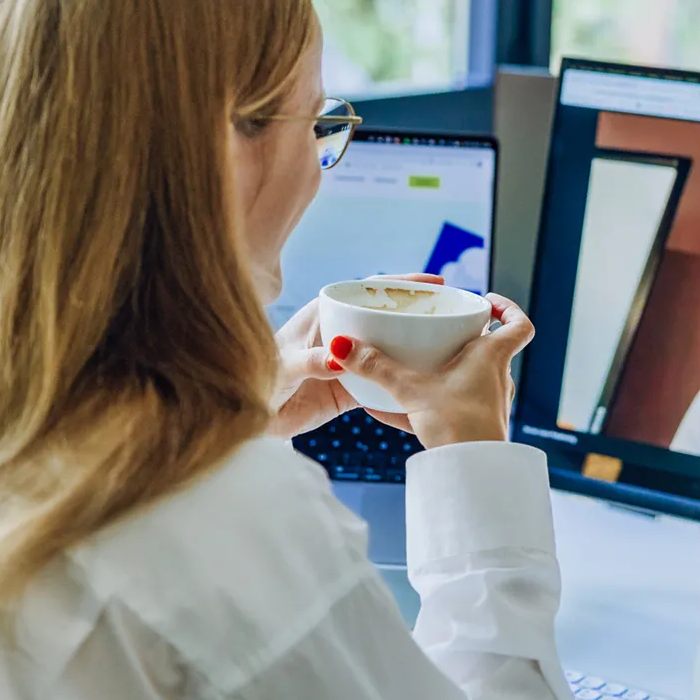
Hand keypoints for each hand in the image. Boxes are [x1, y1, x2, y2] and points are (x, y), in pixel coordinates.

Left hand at [268, 273, 444, 437]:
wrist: (247, 419)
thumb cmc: (253, 379)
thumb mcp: (282, 367)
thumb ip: (308, 361)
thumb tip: (338, 359)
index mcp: (323, 315)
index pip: (367, 290)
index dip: (401, 283)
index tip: (432, 281)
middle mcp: (341, 335)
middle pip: (385, 316)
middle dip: (417, 311)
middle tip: (452, 311)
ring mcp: (348, 362)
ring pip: (389, 348)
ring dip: (415, 346)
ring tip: (449, 344)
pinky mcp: (350, 390)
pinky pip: (383, 382)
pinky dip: (403, 380)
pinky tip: (426, 380)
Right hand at [336, 293, 531, 449]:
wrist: (471, 472)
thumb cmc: (458, 426)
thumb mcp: (411, 390)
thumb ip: (376, 368)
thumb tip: (341, 346)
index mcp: (492, 358)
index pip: (519, 325)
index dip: (508, 308)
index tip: (486, 301)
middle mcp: (495, 379)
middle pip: (491, 349)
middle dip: (466, 338)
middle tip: (441, 330)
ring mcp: (487, 405)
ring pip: (469, 379)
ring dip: (445, 372)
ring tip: (413, 367)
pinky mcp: (472, 428)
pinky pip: (448, 408)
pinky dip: (424, 405)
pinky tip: (385, 410)